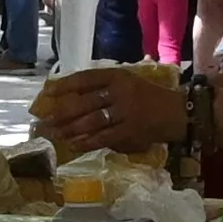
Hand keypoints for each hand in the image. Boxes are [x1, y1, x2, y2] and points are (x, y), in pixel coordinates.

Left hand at [36, 63, 185, 157]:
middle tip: (46, 119)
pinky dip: (87, 142)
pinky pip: (103, 138)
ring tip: (56, 133)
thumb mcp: (127, 83)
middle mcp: (121, 92)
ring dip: (71, 128)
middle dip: (63, 112)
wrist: (177, 112)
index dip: (65, 85)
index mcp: (118, 76)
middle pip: (85, 102)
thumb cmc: (147, 97)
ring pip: (92, 121)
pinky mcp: (130, 131)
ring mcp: (126, 112)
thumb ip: (103, 87)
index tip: (48, 92)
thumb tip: (70, 96)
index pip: (86, 78)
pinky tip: (74, 145)